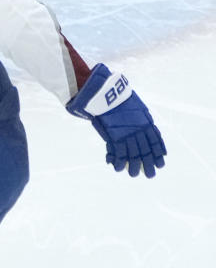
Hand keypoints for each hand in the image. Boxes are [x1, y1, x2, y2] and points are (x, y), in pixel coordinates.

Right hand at [66, 63, 166, 177]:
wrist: (106, 92)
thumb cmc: (118, 96)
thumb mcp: (135, 106)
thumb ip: (140, 117)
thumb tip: (144, 124)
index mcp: (147, 123)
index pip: (156, 143)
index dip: (159, 154)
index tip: (160, 164)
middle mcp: (139, 131)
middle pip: (146, 152)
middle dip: (148, 165)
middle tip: (149, 175)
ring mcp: (128, 135)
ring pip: (134, 156)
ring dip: (133, 167)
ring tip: (132, 174)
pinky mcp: (115, 137)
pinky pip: (118, 153)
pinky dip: (117, 162)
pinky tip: (116, 167)